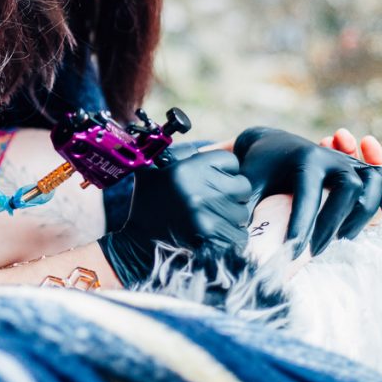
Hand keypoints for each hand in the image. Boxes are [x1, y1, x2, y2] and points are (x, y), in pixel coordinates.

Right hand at [98, 150, 251, 287]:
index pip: (232, 161)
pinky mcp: (211, 238)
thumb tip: (193, 135)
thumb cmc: (148, 204)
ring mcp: (205, 215)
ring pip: (243, 212)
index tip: (212, 182)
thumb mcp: (152, 169)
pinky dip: (231, 237)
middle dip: (232, 195)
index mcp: (186, 168)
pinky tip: (214, 235)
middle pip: (243, 186)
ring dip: (231, 217)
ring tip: (211, 219)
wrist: (138, 245)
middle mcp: (197, 189)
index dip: (224, 171)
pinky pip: (240, 235)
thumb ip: (176, 151)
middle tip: (215, 202)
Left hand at [234, 127, 381, 256]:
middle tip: (313, 252)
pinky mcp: (356, 169)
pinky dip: (381, 198)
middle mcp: (330, 157)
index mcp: (304, 158)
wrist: (270, 143)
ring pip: (371, 185)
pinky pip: (380, 181)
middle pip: (347, 190)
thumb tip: (236, 239)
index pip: (308, 195)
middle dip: (331, 224)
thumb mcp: (249, 183)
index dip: (302, 226)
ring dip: (362, 214)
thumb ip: (245, 208)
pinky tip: (365, 223)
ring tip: (342, 237)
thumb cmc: (258, 168)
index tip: (291, 252)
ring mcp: (347, 162)